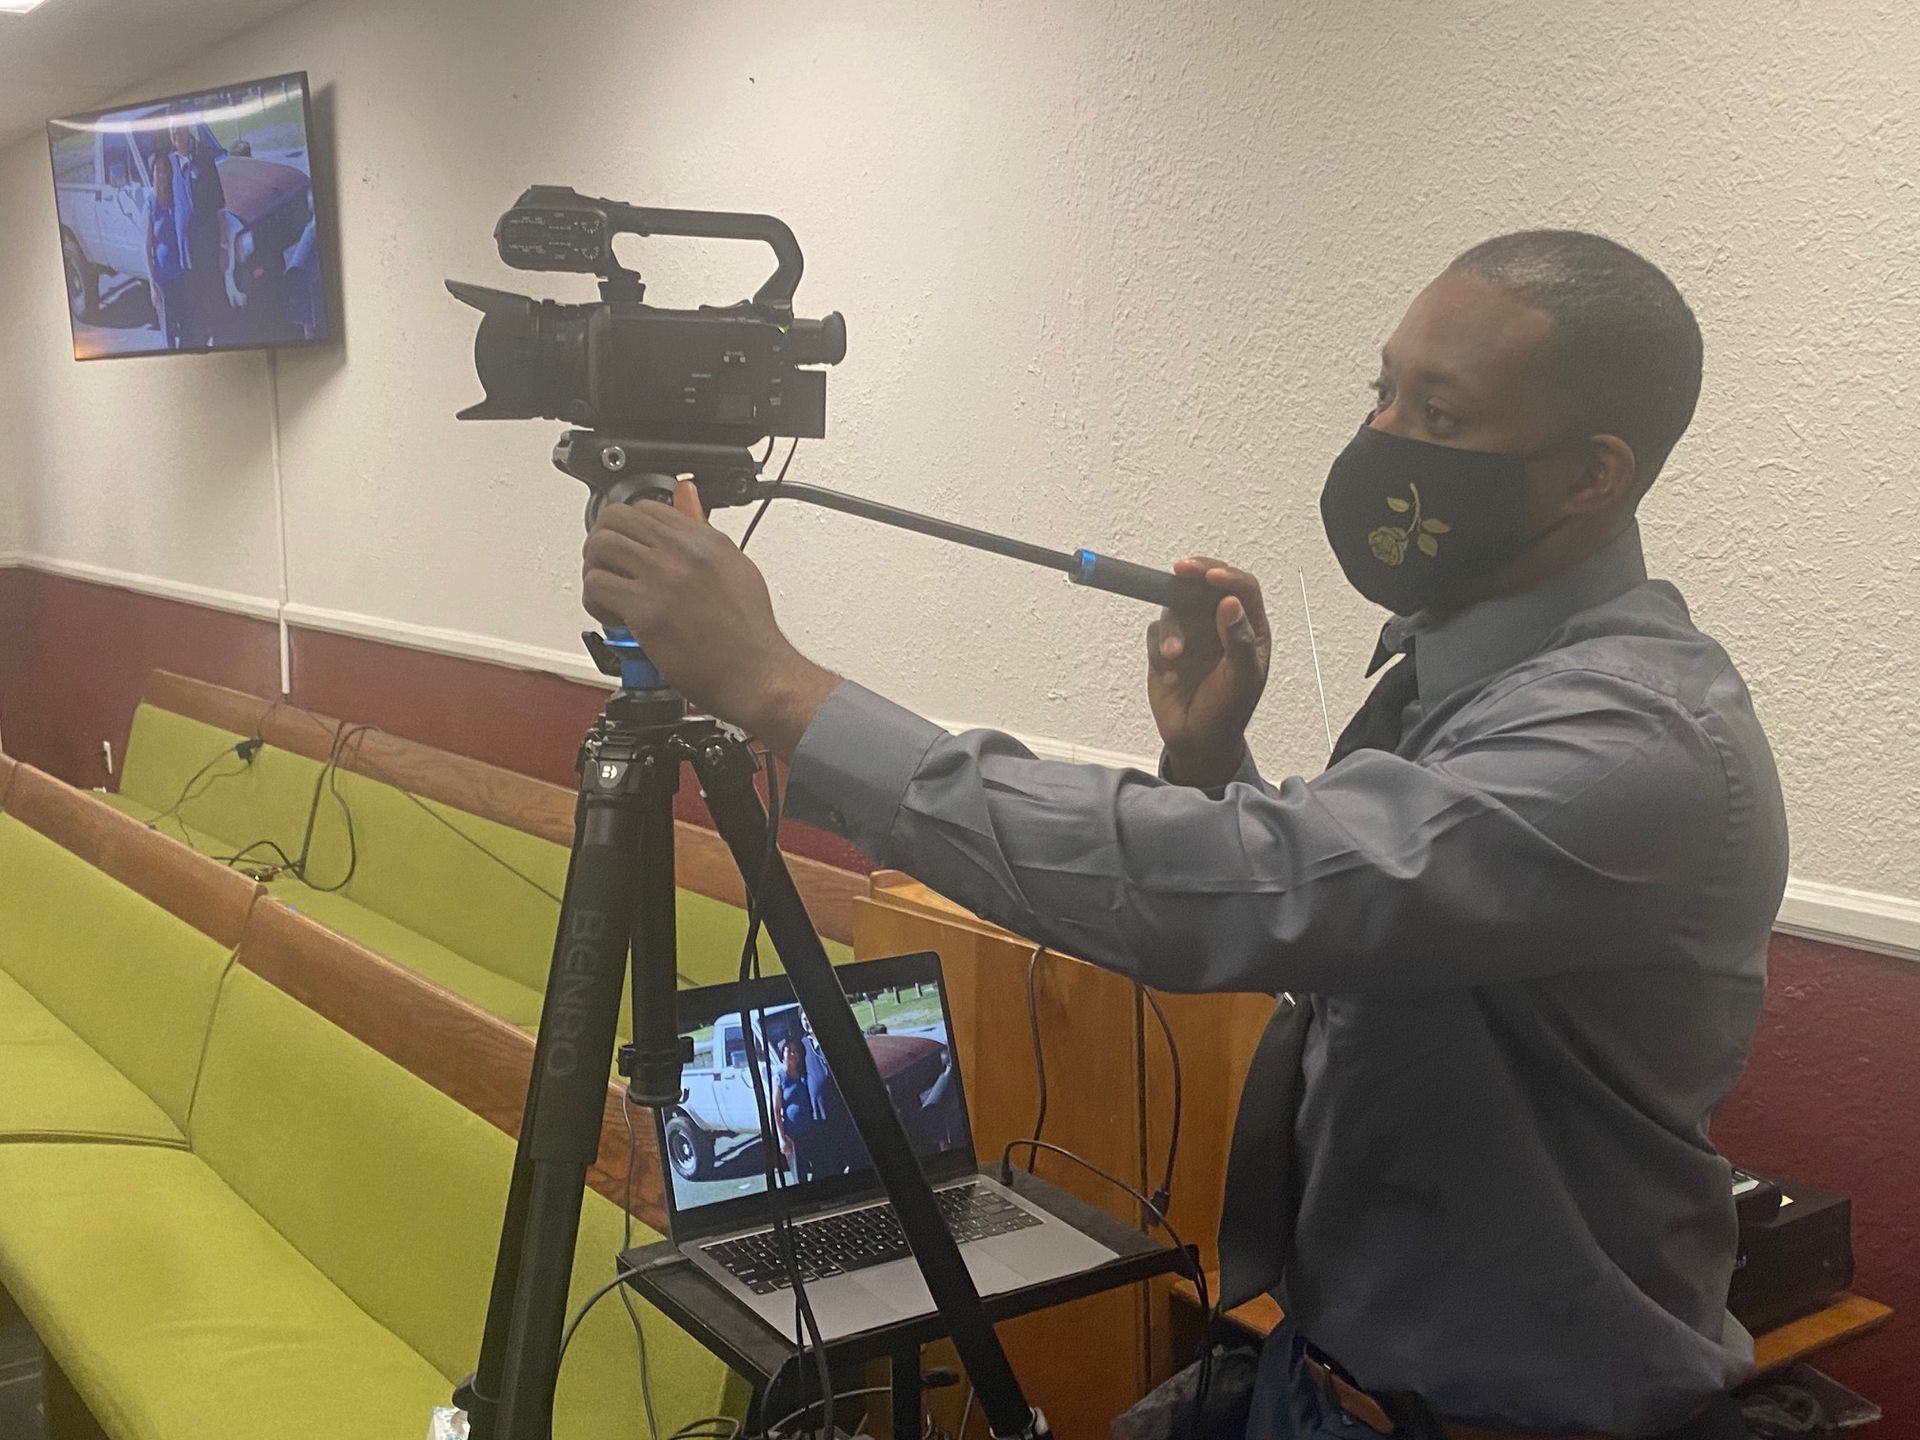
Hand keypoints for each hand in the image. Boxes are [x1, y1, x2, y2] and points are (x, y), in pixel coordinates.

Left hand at [581, 482, 839, 753]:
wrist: (756, 674)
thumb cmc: (749, 633)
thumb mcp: (735, 567)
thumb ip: (704, 533)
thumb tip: (688, 500)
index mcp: (705, 539)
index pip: (646, 507)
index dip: (629, 529)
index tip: (629, 549)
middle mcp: (683, 552)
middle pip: (615, 519)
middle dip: (603, 541)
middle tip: (610, 567)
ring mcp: (664, 578)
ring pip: (600, 547)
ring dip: (596, 570)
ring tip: (611, 594)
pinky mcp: (646, 610)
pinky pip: (597, 586)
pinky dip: (595, 602)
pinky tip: (615, 617)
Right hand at [1146, 558, 1270, 787]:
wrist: (1195, 741)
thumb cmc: (1227, 712)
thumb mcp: (1241, 679)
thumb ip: (1239, 640)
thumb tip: (1230, 603)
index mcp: (1248, 628)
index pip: (1243, 589)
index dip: (1227, 576)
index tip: (1210, 576)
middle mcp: (1219, 624)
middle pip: (1205, 585)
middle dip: (1193, 576)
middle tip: (1180, 571)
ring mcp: (1192, 633)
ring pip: (1176, 607)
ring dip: (1173, 629)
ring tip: (1174, 657)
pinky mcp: (1165, 647)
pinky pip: (1156, 632)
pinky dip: (1159, 650)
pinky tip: (1169, 675)